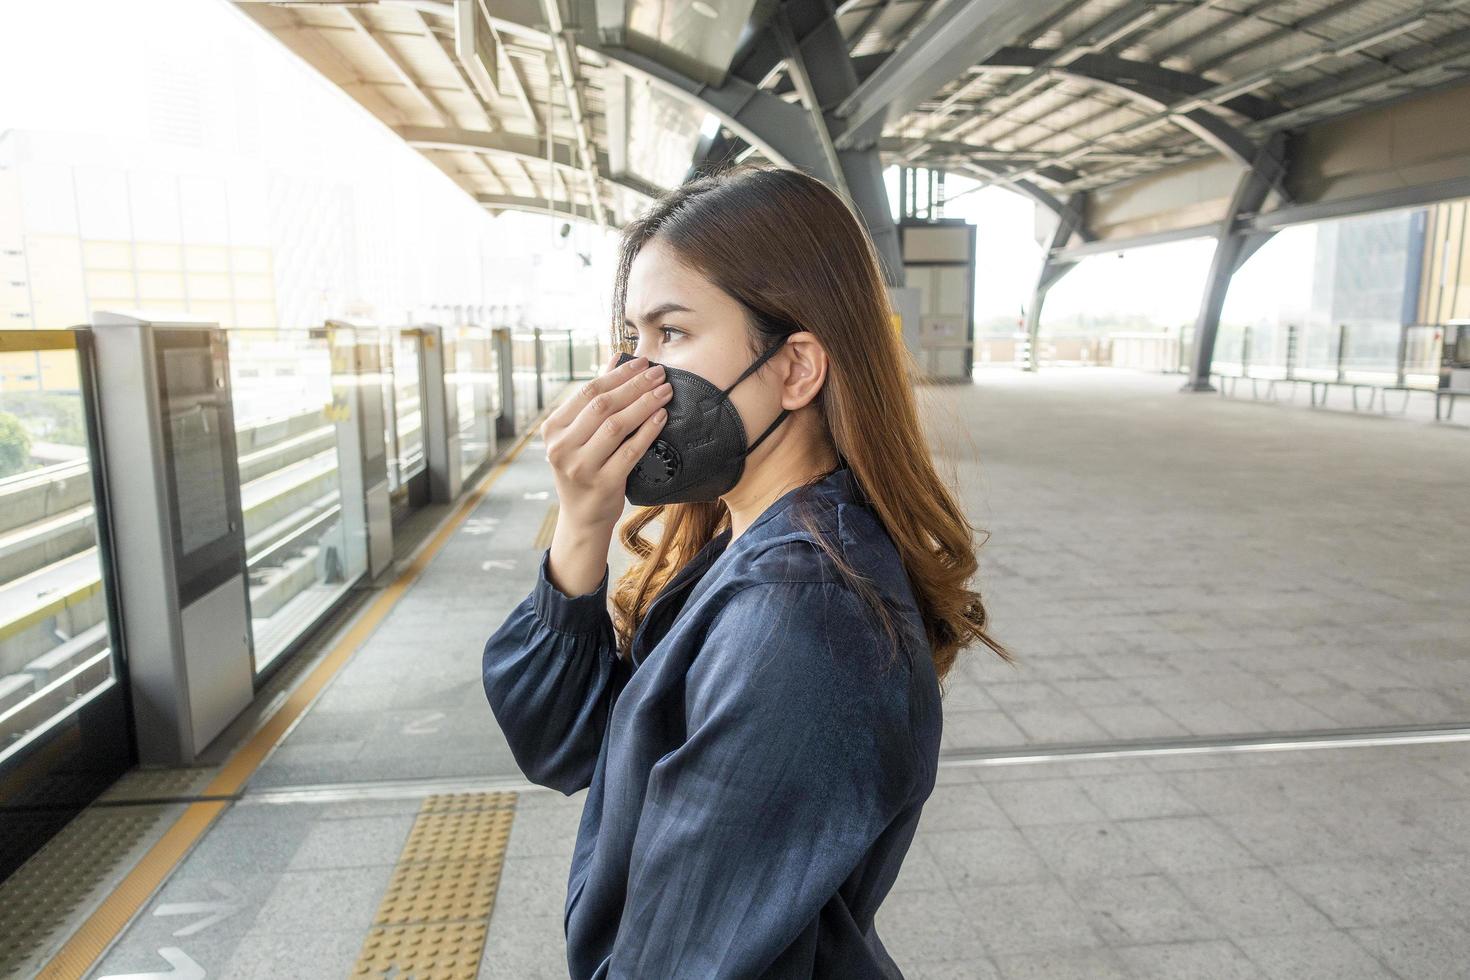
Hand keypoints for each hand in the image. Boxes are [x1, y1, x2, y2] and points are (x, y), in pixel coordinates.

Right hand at [543, 351, 672, 532]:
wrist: (582, 517)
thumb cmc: (584, 468)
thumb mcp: (580, 434)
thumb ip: (596, 398)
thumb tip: (617, 359)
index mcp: (553, 429)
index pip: (587, 392)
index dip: (618, 375)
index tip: (642, 363)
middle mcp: (561, 447)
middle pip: (603, 406)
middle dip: (635, 386)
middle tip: (659, 374)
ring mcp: (581, 467)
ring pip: (617, 426)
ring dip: (644, 404)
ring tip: (665, 391)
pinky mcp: (603, 483)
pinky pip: (631, 451)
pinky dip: (648, 430)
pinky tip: (661, 416)